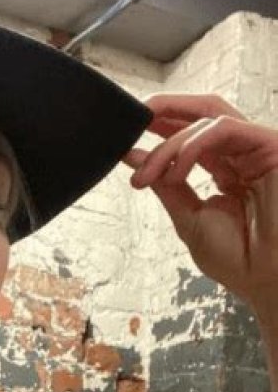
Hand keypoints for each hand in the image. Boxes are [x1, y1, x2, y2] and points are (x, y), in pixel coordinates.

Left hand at [122, 93, 277, 316]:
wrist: (266, 280)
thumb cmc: (238, 260)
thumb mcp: (188, 217)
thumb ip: (165, 185)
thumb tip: (135, 158)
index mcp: (228, 170)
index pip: (192, 135)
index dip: (162, 127)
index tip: (127, 139)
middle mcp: (243, 155)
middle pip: (203, 114)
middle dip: (165, 111)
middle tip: (135, 120)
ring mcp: (257, 149)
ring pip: (208, 120)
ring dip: (170, 143)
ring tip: (147, 173)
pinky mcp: (271, 146)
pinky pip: (225, 128)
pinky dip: (193, 145)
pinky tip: (175, 171)